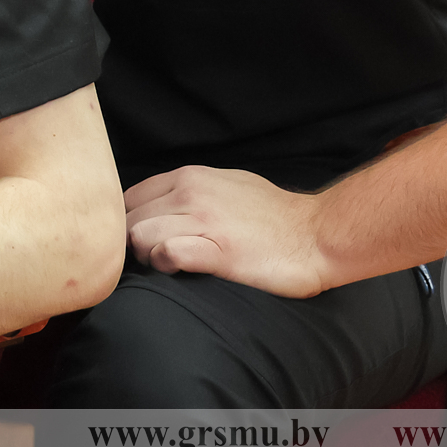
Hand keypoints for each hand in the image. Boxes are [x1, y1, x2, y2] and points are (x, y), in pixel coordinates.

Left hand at [124, 165, 331, 298]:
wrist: (318, 234)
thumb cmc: (274, 216)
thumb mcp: (225, 185)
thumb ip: (189, 191)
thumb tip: (159, 206)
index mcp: (189, 177)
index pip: (129, 197)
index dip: (128, 222)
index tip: (142, 241)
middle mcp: (190, 193)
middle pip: (128, 219)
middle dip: (133, 243)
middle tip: (154, 259)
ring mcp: (203, 221)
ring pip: (138, 236)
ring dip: (147, 256)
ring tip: (169, 265)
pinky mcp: (218, 251)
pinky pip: (167, 254)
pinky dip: (166, 264)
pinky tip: (182, 269)